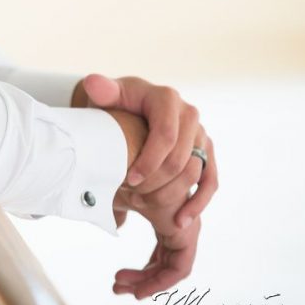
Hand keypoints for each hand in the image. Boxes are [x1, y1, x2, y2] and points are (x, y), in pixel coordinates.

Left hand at [75, 73, 215, 226]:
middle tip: (132, 198)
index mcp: (167, 98)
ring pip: (196, 172)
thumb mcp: (107, 95)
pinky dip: (197, 202)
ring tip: (144, 207)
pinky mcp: (206, 153)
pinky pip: (210, 181)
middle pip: (181, 158)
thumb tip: (94, 83)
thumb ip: (102, 90)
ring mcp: (201, 134)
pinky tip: (180, 221)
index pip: (166, 135)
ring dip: (172, 195)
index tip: (127, 179)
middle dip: (157, 182)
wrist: (127, 108)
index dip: (149, 161)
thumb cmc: (115, 103)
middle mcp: (189, 115)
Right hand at [110, 183, 201, 298]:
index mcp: (166, 218)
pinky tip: (140, 286)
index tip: (117, 279)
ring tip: (120, 287)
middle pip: (165, 265)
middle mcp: (179, 225)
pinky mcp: (185, 233)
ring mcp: (185, 229)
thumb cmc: (119, 172)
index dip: (141, 273)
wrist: (125, 157)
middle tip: (116, 287)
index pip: (159, 257)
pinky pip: (179, 268)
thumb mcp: (116, 198)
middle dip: (142, 280)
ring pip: (173, 270)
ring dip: (149, 283)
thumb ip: (118, 213)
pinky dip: (161, 281)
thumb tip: (118, 225)